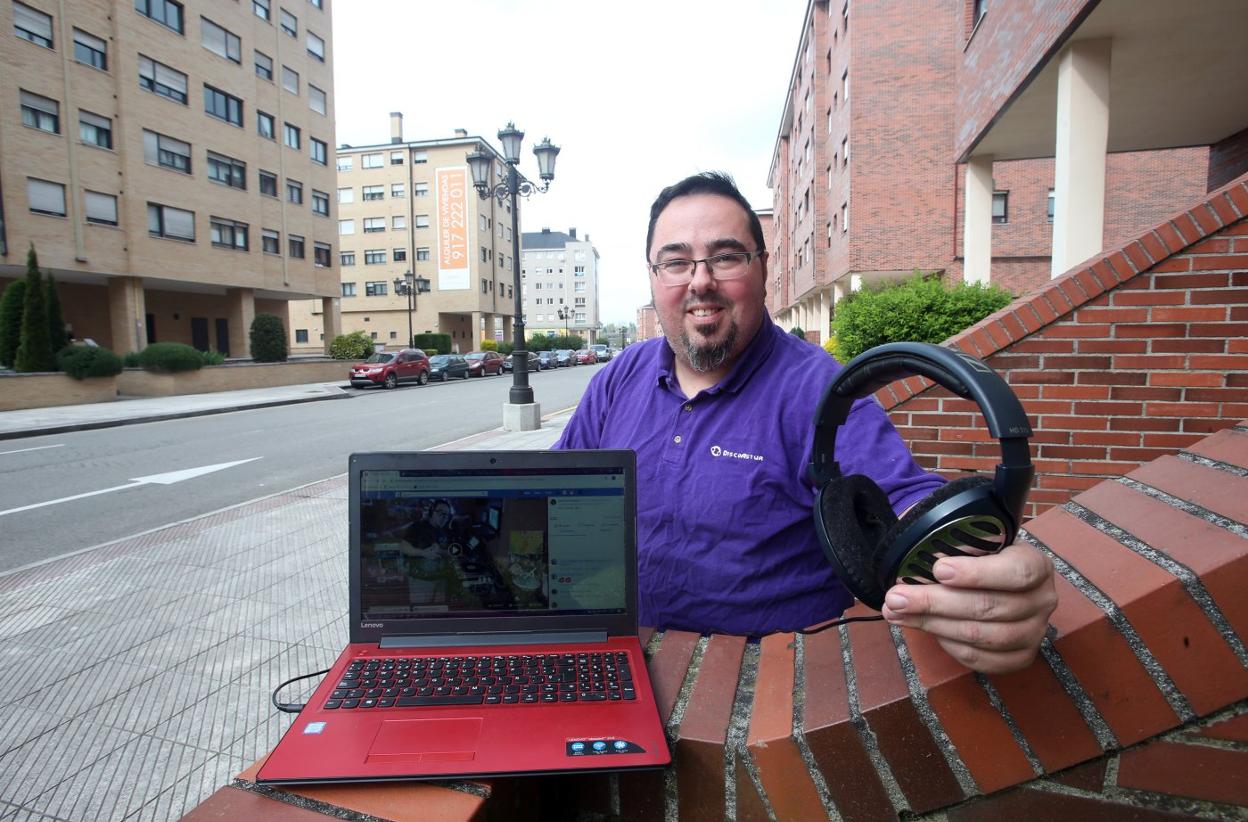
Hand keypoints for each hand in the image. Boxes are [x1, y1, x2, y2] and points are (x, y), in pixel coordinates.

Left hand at [880, 543, 1056, 674]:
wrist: (997, 579)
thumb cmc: (983, 556)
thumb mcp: (976, 540)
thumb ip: (955, 542)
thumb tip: (920, 553)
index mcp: (1037, 564)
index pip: (1016, 572)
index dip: (977, 573)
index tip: (938, 569)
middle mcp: (1042, 600)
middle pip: (990, 608)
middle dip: (936, 602)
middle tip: (897, 597)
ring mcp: (1034, 632)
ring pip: (981, 637)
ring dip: (933, 625)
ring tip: (897, 613)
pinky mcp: (1019, 657)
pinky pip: (980, 658)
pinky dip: (949, 644)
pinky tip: (926, 628)